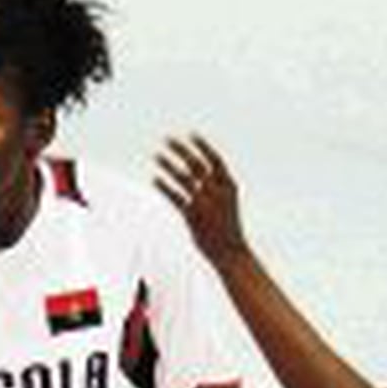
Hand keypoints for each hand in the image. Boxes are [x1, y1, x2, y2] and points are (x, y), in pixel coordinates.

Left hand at [154, 135, 247, 266]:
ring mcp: (204, 204)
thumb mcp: (228, 205)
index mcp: (229, 187)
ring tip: (156, 156)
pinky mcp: (193, 217)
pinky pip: (176, 198)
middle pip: (196, 165)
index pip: (215, 160)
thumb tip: (204, 177)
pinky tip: (155, 179)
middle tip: (167, 139)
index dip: (202, 146)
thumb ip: (217, 189)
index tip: (191, 134)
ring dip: (168, 165)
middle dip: (181, 150)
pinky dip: (165, 187)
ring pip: (184, 179)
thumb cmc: (229, 230)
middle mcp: (216, 192)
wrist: (232, 253)